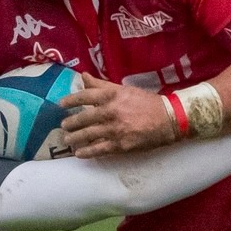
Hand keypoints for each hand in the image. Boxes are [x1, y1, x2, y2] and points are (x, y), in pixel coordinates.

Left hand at [58, 75, 177, 156]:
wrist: (168, 119)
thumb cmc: (146, 102)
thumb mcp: (124, 89)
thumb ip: (101, 85)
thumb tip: (83, 76)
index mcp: (112, 95)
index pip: (84, 96)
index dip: (70, 100)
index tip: (61, 105)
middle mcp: (111, 112)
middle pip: (83, 118)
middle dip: (70, 123)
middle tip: (63, 126)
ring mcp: (115, 129)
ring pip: (88, 135)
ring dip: (75, 138)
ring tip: (67, 140)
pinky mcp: (120, 145)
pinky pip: (99, 150)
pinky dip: (87, 152)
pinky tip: (79, 154)